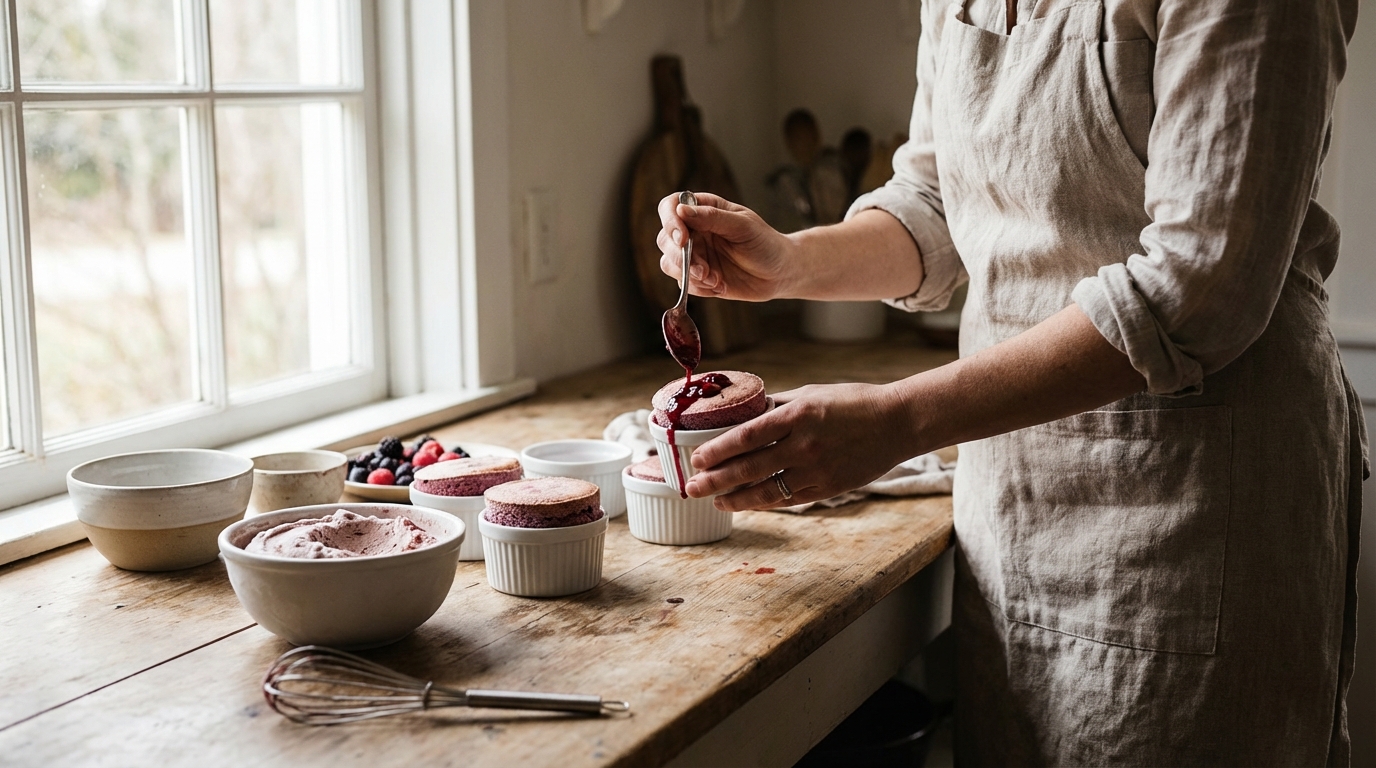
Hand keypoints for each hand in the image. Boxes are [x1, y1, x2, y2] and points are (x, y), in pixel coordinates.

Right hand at [657, 192, 793, 301]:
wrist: (780, 273)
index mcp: (704, 210)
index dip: (670, 221)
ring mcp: (694, 255)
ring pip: (669, 263)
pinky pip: (684, 284)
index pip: (671, 206)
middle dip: (681, 257)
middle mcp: (694, 231)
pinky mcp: (698, 278)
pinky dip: (700, 288)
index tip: (682, 238)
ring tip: (715, 279)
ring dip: (689, 275)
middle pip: (665, 239)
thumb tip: (681, 211)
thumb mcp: (743, 226)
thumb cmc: (765, 243)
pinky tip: (721, 286)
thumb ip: (713, 217)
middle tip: (703, 269)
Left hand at [683, 383, 919, 509]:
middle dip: (716, 480)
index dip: (718, 450)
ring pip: (768, 491)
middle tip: (693, 486)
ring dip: (737, 498)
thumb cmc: (853, 402)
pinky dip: (766, 503)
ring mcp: (818, 469)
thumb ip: (777, 406)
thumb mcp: (812, 393)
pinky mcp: (830, 488)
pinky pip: (791, 499)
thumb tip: (743, 413)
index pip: (747, 436)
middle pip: (750, 467)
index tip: (697, 458)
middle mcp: (805, 444)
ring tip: (717, 501)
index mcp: (799, 415)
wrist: (898, 423)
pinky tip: (749, 503)